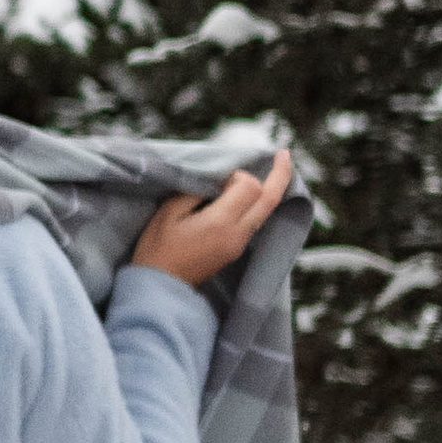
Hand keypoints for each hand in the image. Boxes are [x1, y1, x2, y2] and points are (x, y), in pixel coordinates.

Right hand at [131, 144, 293, 286]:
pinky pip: (255, 222)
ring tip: (274, 169)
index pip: (250, 187)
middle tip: (284, 154)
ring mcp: (239, 245)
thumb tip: (215, 182)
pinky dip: (258, 203)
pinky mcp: (235, 251)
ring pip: (266, 212)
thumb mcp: (168, 213)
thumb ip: (193, 190)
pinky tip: (249, 195)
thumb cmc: (157, 250)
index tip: (219, 177)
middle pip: (270, 199)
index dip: (238, 175)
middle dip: (280, 174)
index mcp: (220, 223)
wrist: (160, 289)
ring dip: (270, 190)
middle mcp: (237, 234)